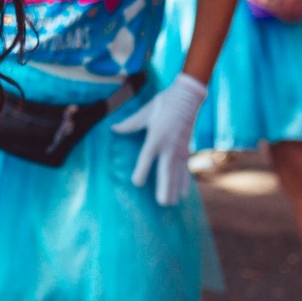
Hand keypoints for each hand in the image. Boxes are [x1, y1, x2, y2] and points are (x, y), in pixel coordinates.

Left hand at [111, 74, 207, 205]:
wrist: (188, 97)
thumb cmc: (164, 103)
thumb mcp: (145, 112)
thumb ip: (130, 124)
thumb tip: (113, 129)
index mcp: (156, 136)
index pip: (147, 157)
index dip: (142, 170)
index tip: (136, 183)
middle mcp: (169, 146)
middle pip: (166, 171)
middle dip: (164, 187)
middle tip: (162, 204)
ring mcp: (180, 149)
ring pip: (177, 173)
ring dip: (174, 188)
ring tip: (172, 204)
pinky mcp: (186, 149)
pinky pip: (185, 169)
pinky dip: (184, 182)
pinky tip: (184, 194)